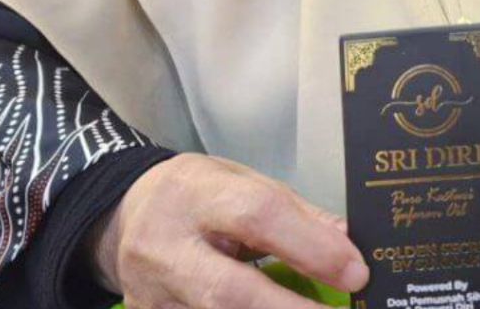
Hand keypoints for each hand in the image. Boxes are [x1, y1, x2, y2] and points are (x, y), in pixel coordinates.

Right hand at [85, 152, 368, 307]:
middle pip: (228, 291)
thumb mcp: (242, 181)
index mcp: (197, 194)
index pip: (257, 216)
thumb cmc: (197, 194)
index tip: (354, 270)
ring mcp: (152, 298)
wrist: (125, 215)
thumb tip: (345, 241)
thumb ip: (294, 212)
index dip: (309, 246)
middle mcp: (166, 248)